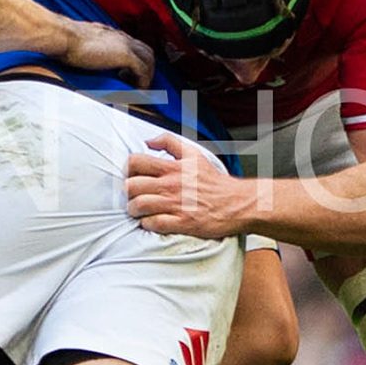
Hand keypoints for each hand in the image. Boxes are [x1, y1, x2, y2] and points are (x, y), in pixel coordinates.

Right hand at [60, 22, 154, 85]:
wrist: (63, 36)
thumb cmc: (64, 41)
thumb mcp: (80, 46)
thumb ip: (88, 51)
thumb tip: (83, 60)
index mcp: (111, 35)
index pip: (133, 46)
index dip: (135, 61)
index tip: (126, 75)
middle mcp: (121, 37)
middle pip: (146, 52)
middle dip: (146, 69)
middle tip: (136, 84)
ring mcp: (125, 44)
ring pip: (149, 61)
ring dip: (146, 77)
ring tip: (137, 90)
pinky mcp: (125, 55)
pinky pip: (143, 71)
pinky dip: (143, 83)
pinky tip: (136, 92)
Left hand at [125, 131, 255, 238]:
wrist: (237, 203)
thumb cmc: (214, 182)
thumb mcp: (194, 154)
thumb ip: (169, 142)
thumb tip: (148, 141)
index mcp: (172, 168)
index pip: (135, 162)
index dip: (128, 169)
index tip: (132, 175)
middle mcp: (171, 185)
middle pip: (132, 186)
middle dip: (128, 192)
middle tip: (134, 195)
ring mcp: (175, 205)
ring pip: (139, 206)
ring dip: (134, 209)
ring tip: (139, 210)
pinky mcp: (181, 223)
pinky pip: (153, 223)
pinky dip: (147, 223)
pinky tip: (151, 220)